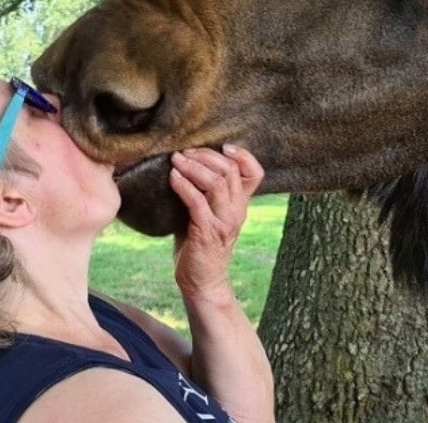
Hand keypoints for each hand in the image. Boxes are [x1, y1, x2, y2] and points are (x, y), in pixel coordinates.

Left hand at [168, 144, 263, 300]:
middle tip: (185, 152)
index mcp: (240, 205)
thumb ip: (204, 193)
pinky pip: (198, 202)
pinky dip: (184, 186)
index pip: (255, 173)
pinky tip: (173, 178)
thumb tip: (182, 163)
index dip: (243, 155)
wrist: (202, 282)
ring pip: (217, 183)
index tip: (224, 146)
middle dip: (206, 155)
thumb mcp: (207, 214)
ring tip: (177, 160)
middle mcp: (237, 211)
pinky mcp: (208, 233)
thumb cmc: (199, 245)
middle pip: (230, 171)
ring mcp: (224, 222)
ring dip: (194, 167)